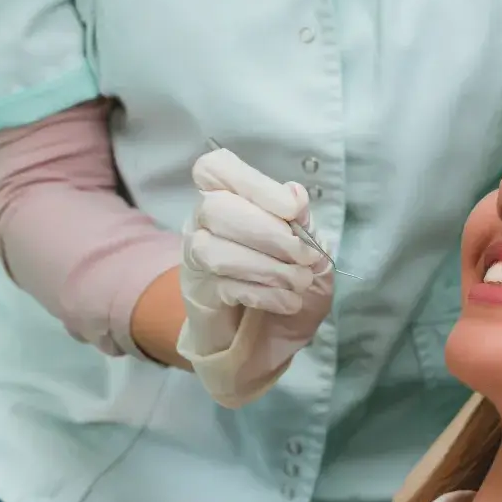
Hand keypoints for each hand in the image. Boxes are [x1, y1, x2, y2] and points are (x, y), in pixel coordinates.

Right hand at [177, 147, 333, 407]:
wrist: (269, 333)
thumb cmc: (286, 276)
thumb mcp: (306, 248)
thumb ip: (301, 221)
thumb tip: (295, 195)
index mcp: (227, 196)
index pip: (216, 169)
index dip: (253, 184)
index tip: (293, 209)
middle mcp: (202, 221)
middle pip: (216, 209)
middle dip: (269, 233)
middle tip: (305, 256)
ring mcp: (194, 258)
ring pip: (214, 251)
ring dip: (267, 267)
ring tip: (299, 281)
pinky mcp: (198, 295)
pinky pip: (223, 288)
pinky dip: (264, 294)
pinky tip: (288, 302)